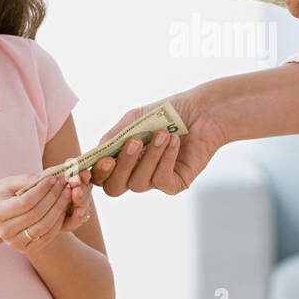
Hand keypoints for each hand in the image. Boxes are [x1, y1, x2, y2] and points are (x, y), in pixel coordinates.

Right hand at [0, 172, 88, 252]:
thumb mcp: (9, 183)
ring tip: (67, 194)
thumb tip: (51, 176)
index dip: (42, 190)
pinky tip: (63, 208)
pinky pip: (47, 236)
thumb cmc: (3, 196)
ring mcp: (15, 243)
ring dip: (59, 209)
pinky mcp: (27, 249)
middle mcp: (4, 231)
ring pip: (44, 227)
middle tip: (64, 184)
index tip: (53, 178)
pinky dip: (58, 222)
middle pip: (36, 214)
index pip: (25, 202)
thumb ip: (27, 179)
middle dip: (54, 197)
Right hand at [87, 91, 226, 195]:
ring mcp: (155, 180)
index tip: (104, 159)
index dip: (97, 173)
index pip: (100, 176)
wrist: (201, 111)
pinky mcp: (175, 183)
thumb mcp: (134, 119)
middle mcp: (135, 173)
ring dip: (150, 156)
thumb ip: (113, 136)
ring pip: (138, 184)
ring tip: (162, 134)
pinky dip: (166, 159)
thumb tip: (96, 154)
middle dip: (122, 166)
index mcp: (121, 159)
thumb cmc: (166, 113)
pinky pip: (162, 180)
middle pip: (114, 188)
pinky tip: (174, 141)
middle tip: (134, 142)